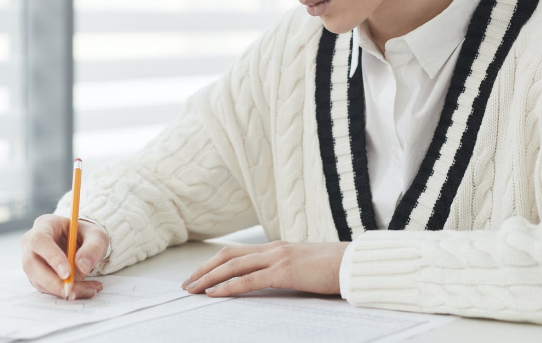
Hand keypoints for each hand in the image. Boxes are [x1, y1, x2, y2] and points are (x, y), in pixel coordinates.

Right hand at [20, 214, 108, 299]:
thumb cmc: (86, 235)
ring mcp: (32, 262)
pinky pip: (47, 289)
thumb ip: (93, 248)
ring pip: (39, 280)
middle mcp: (32, 243)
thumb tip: (82, 267)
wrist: (82, 244)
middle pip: (32, 264)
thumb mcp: (96, 235)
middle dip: (53, 281)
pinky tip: (85, 290)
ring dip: (63, 289)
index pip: (40, 240)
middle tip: (72, 291)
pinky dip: (66, 292)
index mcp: (44, 225)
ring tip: (89, 289)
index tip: (67, 273)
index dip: (52, 257)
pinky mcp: (37, 277)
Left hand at [181, 240, 349, 297]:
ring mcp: (278, 258)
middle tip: (187, 284)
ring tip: (192, 289)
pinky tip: (214, 294)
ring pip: (233, 265)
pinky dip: (228, 287)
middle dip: (204, 270)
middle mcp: (273, 248)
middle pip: (228, 255)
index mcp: (276, 247)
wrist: (355, 263)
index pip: (237, 252)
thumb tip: (272, 280)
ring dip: (209, 278)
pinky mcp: (284, 272)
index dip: (214, 263)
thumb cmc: (334, 268)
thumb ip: (286, 270)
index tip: (199, 276)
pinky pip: (249, 280)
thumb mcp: (304, 267)